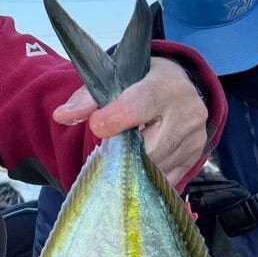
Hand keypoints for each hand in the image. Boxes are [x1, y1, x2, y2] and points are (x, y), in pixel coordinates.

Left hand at [52, 58, 207, 186]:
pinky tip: (139, 161)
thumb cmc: (141, 82)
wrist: (177, 88)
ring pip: (156, 165)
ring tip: (125, 151)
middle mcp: (187, 110)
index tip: (96, 126)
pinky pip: (165, 178)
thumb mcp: (116, 79)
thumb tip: (62, 115)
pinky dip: (147, 174)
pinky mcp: (194, 157)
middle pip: (149, 145)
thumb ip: (88, 97)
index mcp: (167, 84)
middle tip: (110, 144)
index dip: (116, 118)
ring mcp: (195, 137)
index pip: (140, 104)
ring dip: (134, 164)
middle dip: (124, 149)